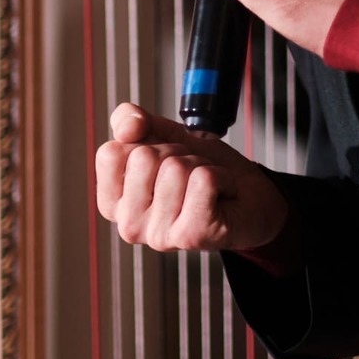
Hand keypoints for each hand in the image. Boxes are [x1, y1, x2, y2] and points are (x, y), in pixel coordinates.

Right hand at [95, 102, 290, 253]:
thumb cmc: (201, 171)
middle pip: (144, 157)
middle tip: (190, 175)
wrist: (249, 196)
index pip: (110, 153)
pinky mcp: (190, 236)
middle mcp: (129, 225)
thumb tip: (126, 127)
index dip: (145, 142)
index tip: (162, 159)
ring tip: (206, 186)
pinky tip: (221, 195)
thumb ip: (133, 121)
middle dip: (177, 153)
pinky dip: (221, 176)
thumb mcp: (163, 136)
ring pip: (176, 167)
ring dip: (201, 166)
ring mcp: (158, 235)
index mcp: (113, 203)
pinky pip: (204, 179)